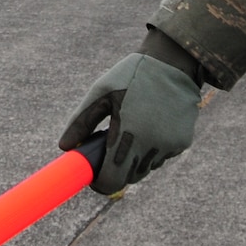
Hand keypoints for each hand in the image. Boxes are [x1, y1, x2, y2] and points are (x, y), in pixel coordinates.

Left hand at [59, 53, 201, 193]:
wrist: (173, 63)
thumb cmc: (131, 75)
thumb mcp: (101, 93)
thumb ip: (81, 122)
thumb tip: (63, 147)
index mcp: (129, 132)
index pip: (112, 179)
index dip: (100, 183)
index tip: (93, 176)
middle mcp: (152, 143)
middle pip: (129, 178)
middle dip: (116, 170)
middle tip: (109, 150)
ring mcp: (169, 145)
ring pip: (146, 168)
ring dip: (135, 160)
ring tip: (131, 132)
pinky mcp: (182, 142)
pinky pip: (161, 157)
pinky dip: (152, 150)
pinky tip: (150, 127)